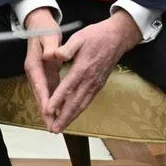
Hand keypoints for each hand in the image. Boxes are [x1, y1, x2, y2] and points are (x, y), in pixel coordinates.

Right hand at [22, 7, 61, 129]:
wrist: (39, 24)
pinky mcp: (46, 74)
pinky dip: (54, 103)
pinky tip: (59, 112)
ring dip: (49, 111)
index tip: (49, 111)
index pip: (39, 84)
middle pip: (40, 94)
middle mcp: (34, 71)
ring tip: (55, 126)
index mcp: (34, 64)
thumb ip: (51, 46)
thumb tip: (52, 55)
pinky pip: (49, 91)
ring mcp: (39, 74)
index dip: (44, 98)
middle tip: (53, 127)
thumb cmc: (44, 29)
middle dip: (46, 112)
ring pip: (44, 96)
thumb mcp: (48, 36)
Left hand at [43, 11, 141, 132]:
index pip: (67, 87)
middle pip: (75, 102)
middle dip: (64, 116)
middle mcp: (90, 79)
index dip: (57, 99)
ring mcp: (95, 84)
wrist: (117, 38)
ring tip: (61, 127)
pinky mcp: (99, 85)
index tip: (48, 110)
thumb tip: (54, 55)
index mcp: (82, 68)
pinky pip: (88, 101)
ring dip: (71, 117)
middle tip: (54, 129)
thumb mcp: (79, 37)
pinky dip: (79, 110)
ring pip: (82, 104)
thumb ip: (66, 48)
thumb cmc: (96, 36)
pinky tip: (72, 115)